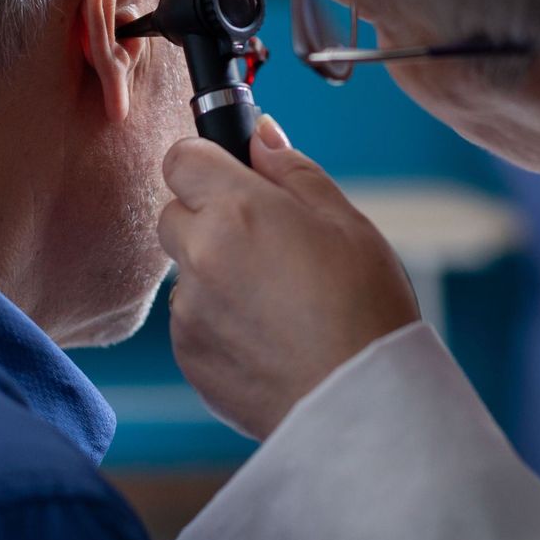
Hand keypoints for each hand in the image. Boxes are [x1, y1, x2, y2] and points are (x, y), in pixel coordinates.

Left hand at [159, 116, 420, 438]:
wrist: (360, 403)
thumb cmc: (365, 308)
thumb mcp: (345, 221)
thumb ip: (292, 170)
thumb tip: (260, 136)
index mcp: (236, 210)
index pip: (182, 157)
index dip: (208, 162)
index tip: (234, 175)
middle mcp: (200, 256)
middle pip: (174, 213)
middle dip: (209, 216)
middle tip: (266, 241)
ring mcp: (189, 311)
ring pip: (185, 271)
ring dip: (214, 272)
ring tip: (277, 299)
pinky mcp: (188, 356)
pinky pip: (191, 320)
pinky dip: (218, 320)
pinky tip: (269, 335)